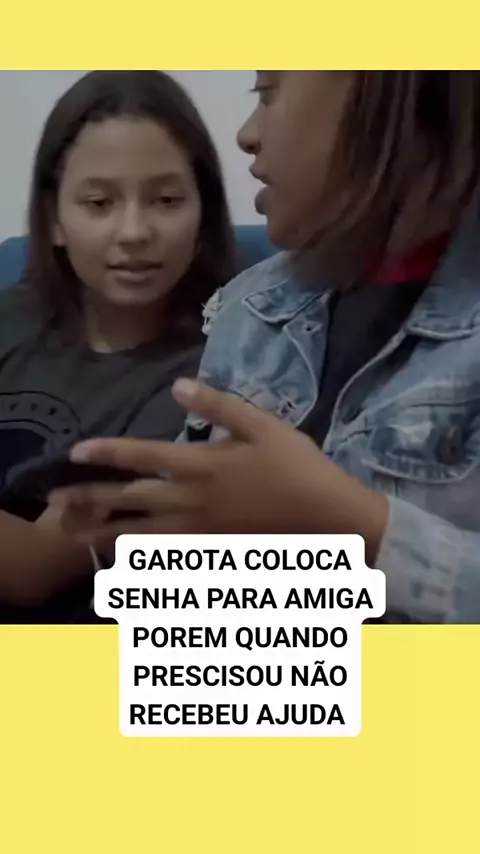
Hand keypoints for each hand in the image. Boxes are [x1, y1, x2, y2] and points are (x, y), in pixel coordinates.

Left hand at [49, 379, 387, 561]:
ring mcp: (201, 530)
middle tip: (56, 500)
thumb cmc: (298, 467)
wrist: (328, 518)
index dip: (108, 453)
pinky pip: (169, 557)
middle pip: (132, 500)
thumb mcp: (264, 425)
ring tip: (77, 533)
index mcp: (203, 466)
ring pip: (143, 534)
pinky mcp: (213, 548)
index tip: (76, 453)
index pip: (144, 457)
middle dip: (91, 498)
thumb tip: (177, 385)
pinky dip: (143, 558)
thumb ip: (219, 404)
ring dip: (106, 532)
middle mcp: (193, 500)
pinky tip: (127, 558)